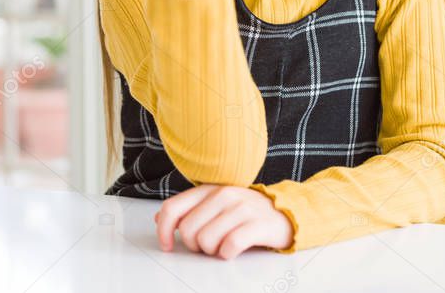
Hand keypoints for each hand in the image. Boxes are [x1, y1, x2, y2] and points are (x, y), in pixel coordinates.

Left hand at [154, 184, 293, 258]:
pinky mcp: (257, 224)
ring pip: (206, 241)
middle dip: (195, 245)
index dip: (163, 231)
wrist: (284, 212)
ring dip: (213, 251)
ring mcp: (241, 208)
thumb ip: (188, 209)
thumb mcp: (214, 204)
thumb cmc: (245, 211)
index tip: (167, 245)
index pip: (172, 208)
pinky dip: (227, 254)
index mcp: (208, 189)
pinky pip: (230, 246)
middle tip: (209, 245)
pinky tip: (233, 250)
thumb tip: (160, 219)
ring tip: (224, 245)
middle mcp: (223, 194)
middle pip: (189, 230)